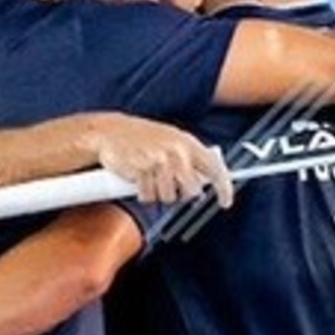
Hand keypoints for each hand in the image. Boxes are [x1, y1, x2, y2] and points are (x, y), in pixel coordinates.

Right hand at [88, 114, 232, 207]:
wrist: (110, 133)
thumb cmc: (140, 137)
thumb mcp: (170, 140)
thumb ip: (188, 157)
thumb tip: (205, 179)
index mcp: (187, 143)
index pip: (215, 168)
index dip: (223, 188)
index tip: (225, 201)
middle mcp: (176, 152)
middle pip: (190, 191)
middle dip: (180, 194)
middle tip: (167, 184)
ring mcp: (159, 162)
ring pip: (168, 197)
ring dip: (158, 194)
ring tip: (149, 178)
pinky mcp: (142, 172)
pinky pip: (149, 197)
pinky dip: (143, 194)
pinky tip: (138, 180)